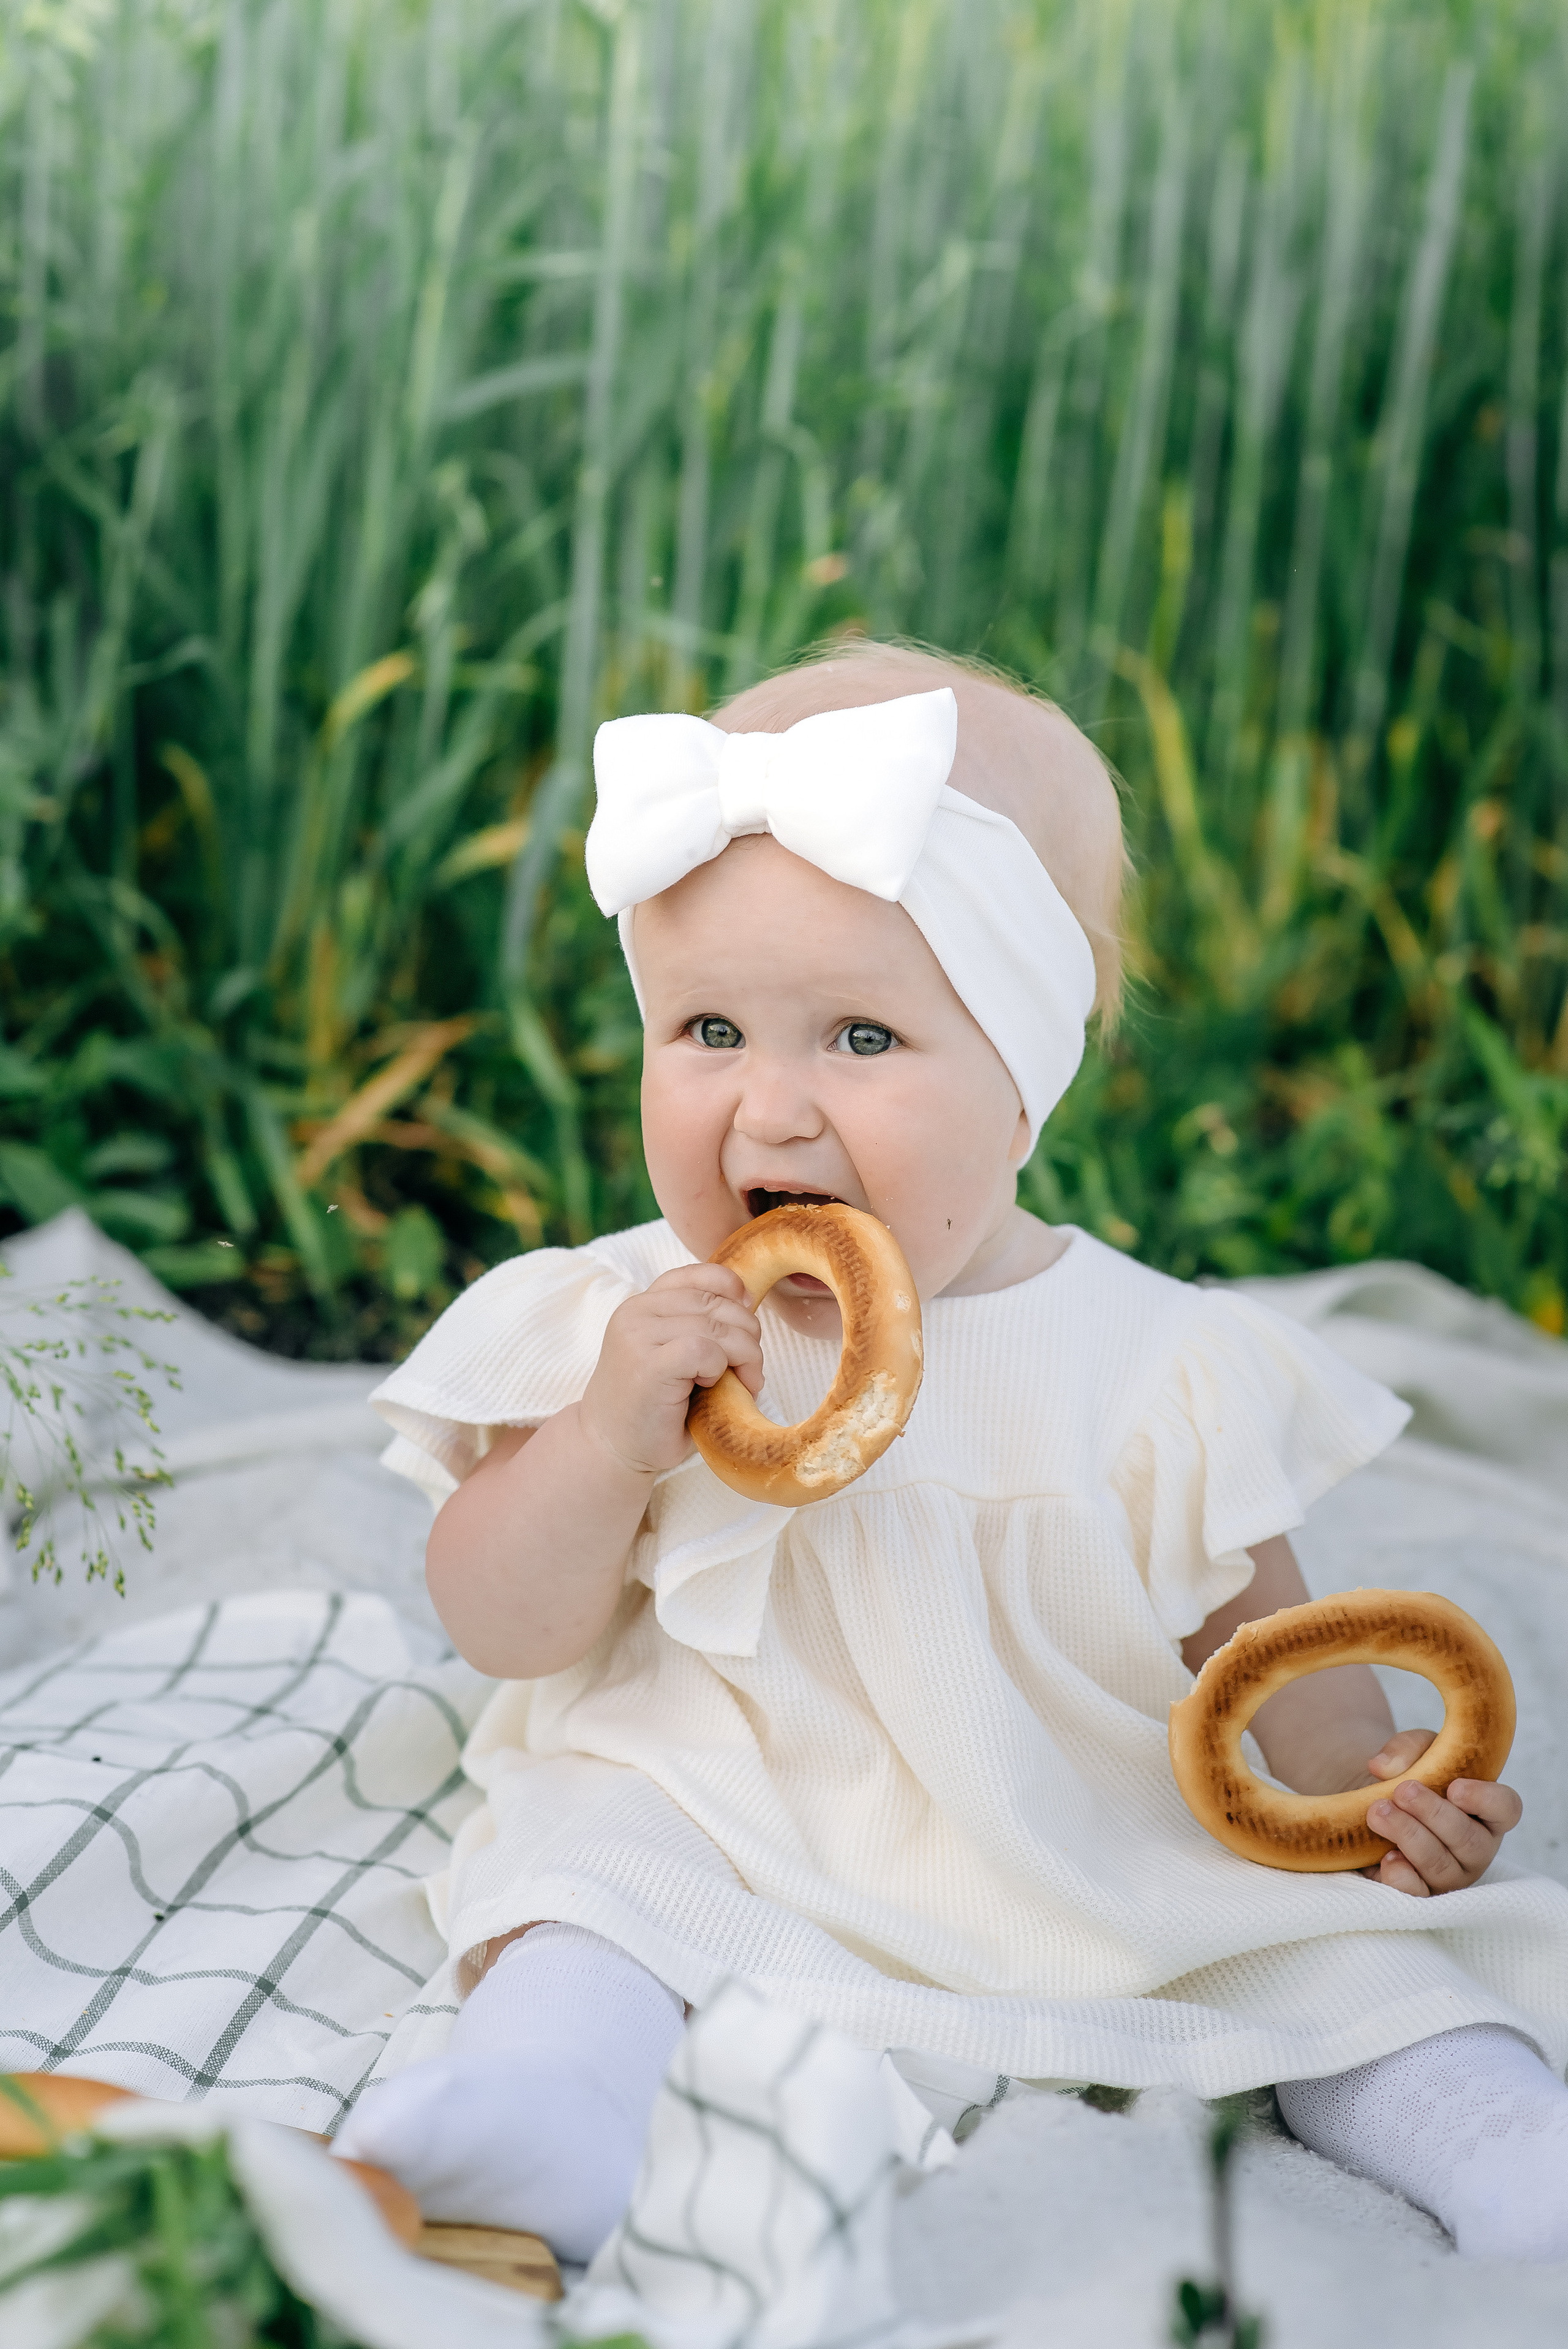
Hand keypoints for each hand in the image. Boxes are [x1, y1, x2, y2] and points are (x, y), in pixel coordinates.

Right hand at [579, 1263, 763, 1478]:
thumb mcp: (679, 1353)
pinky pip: (705, 1350)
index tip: (747, 1324)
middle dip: (748, 1335)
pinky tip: (712, 1388)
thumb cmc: (655, 1408)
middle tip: (751, 1372)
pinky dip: (721, 1368)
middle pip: (717, 1302)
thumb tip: (751, 1303)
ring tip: (743, 1384)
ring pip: (717, 1326)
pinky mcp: (648, 1364)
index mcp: (644, 1304)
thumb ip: (703, 1325)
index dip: (734, 1293)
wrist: (609, 1449)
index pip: (701, 1274)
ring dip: (745, 1356)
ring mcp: (638, 1335)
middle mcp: (636, 1312)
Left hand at [1358, 1728, 1522, 1896]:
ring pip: (1441, 1865)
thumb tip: (1383, 1767)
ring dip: (1409, 1836)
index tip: (1454, 1788)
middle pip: (1470, 1841)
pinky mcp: (1422, 1891)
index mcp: (1485, 1811)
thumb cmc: (1409, 1777)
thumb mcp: (1413, 1752)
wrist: (1373, 1804)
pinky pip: (1418, 1893)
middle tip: (1402, 1791)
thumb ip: (1405, 1749)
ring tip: (1379, 1812)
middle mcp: (1475, 1847)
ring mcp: (1451, 1874)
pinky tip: (1387, 1857)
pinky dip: (1403, 1877)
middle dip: (1434, 1814)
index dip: (1486, 1800)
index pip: (1506, 1809)